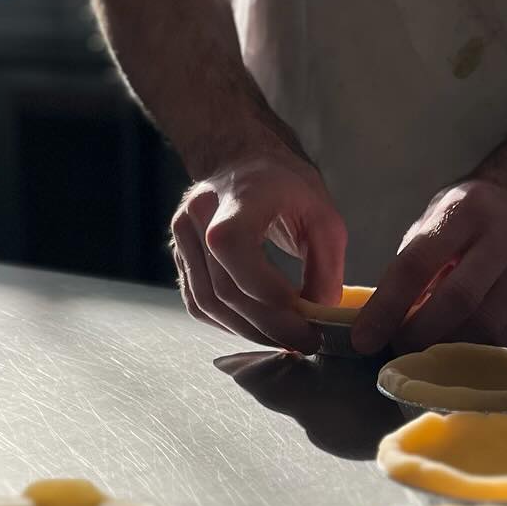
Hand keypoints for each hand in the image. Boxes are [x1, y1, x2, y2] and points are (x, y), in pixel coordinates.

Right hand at [171, 153, 346, 351]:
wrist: (245, 162)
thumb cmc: (285, 186)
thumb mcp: (323, 217)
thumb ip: (326, 267)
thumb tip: (319, 314)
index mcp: (236, 197)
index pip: (234, 251)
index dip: (270, 295)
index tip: (307, 320)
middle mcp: (199, 215)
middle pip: (224, 288)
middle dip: (268, 325)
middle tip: (303, 343)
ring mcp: (182, 237)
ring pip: (208, 303)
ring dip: (248, 331)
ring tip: (283, 340)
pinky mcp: (181, 257)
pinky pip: (198, 303)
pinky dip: (228, 323)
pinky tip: (257, 327)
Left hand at [353, 179, 506, 352]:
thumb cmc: (467, 219)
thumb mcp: (433, 223)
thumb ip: (410, 267)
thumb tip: (379, 325)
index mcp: (465, 210)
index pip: (417, 264)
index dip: (387, 307)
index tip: (364, 338)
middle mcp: (506, 234)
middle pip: (458, 300)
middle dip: (419, 334)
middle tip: (397, 349)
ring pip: (486, 326)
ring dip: (448, 348)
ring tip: (426, 351)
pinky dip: (477, 351)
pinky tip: (459, 348)